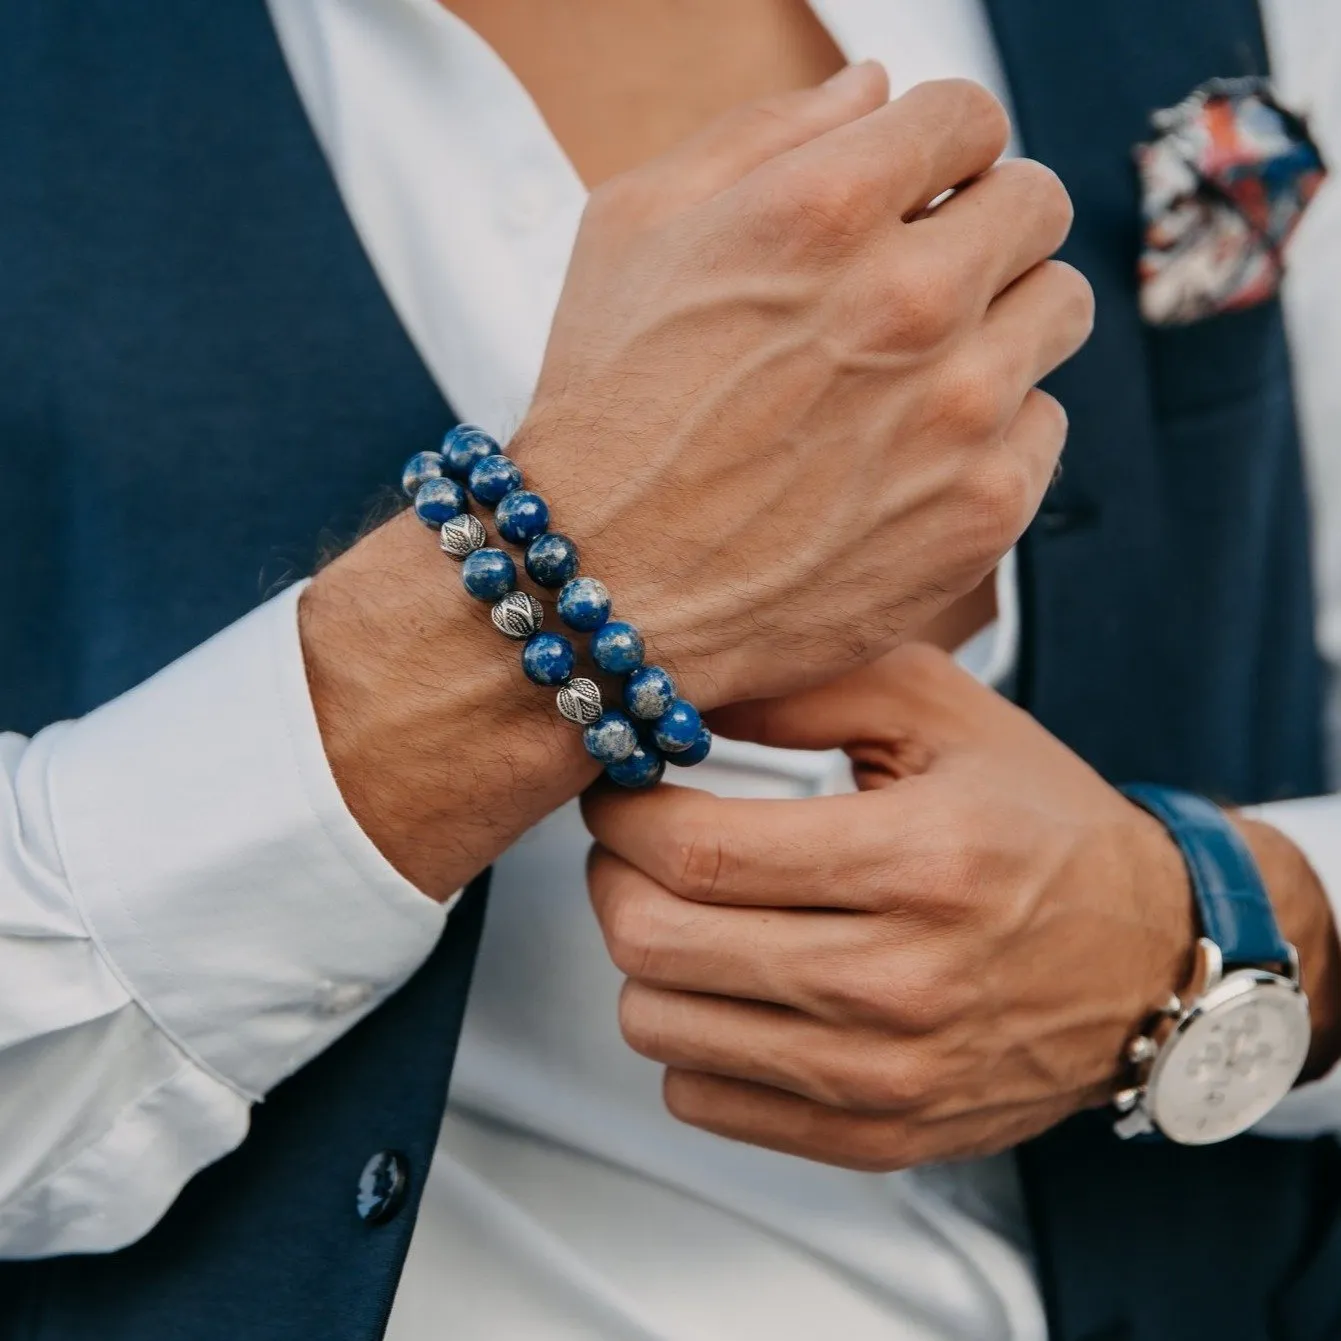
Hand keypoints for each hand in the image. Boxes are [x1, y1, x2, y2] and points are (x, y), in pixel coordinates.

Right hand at [302, 68, 1090, 898]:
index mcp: (826, 207)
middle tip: (919, 279)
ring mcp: (961, 413)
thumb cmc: (606, 411)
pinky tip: (908, 456)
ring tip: (913, 374)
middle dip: (982, 225)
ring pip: (1057, 312)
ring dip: (999, 323)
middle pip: (1039, 207)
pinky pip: (1042, 427)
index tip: (916, 192)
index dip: (938, 150)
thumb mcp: (632, 229)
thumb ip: (763, 131)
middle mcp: (913, 302)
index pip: (971, 117)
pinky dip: (991, 432)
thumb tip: (876, 85)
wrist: (606, 591)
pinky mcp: (983, 510)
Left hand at [582, 645, 1340, 1169]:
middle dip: (614, 876)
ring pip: (661, 1027)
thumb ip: (805, 685)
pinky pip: (704, 1100)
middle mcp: (901, 982)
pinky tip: (734, 984)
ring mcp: (887, 1075)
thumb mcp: (942, 712)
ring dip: (647, 957)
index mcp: (918, 859)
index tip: (622, 790)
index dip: (624, 812)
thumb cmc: (1043, 826)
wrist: (1154, 959)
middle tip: (636, 843)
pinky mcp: (876, 1135)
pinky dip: (691, 1036)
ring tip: (690, 910)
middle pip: (658, 943)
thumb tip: (676, 694)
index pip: (698, 851)